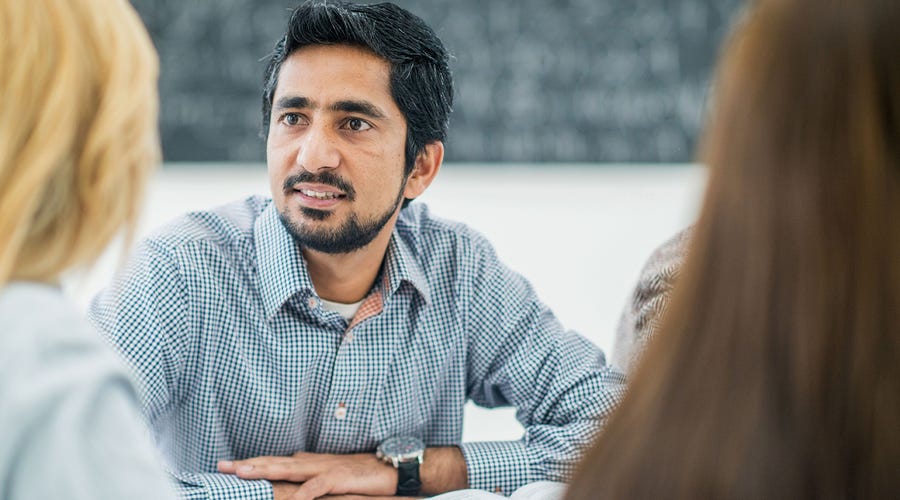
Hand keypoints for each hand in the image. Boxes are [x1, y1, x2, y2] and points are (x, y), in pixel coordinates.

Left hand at [218, 451, 396, 499]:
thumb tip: (293, 459)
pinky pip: (317, 487)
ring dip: (265, 470)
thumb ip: (311, 468)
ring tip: (243, 473)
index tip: (227, 466)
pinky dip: (303, 493)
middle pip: (275, 462)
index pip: (275, 461)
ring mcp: (325, 468)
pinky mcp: (339, 478)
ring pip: (288, 468)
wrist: (391, 468)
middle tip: (222, 466)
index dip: (251, 463)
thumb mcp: (332, 471)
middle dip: (248, 464)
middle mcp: (313, 462)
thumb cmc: (363, 472)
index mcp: (309, 462)